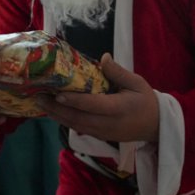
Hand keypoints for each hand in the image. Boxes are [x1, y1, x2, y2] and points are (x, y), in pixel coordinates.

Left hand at [36, 53, 159, 142]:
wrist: (155, 127)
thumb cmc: (146, 101)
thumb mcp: (137, 83)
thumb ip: (118, 72)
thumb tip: (103, 57)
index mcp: (119, 108)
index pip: (94, 105)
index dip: (75, 101)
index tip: (58, 94)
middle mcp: (108, 123)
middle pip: (78, 118)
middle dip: (57, 109)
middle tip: (38, 96)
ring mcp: (102, 132)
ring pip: (75, 125)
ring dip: (56, 115)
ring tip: (40, 103)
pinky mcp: (99, 136)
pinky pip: (78, 128)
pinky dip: (63, 120)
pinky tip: (52, 111)